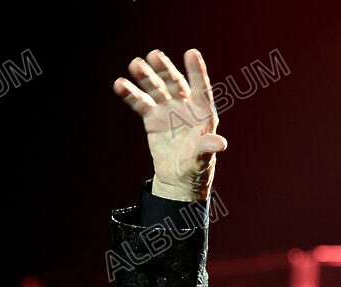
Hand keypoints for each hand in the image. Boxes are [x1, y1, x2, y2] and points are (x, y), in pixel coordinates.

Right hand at [113, 49, 226, 200]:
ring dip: (146, 77)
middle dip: (165, 69)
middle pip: (175, 83)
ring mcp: (167, 111)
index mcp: (202, 113)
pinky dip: (131, 94)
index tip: (191, 53)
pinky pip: (141, 104)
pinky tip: (120, 85)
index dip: (196, 71)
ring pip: (156, 90)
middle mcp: (185, 107)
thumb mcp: (203, 159)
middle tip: (153, 55)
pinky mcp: (152, 119)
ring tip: (134, 64)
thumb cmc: (196, 168)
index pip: (201, 88)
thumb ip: (208, 147)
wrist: (178, 179)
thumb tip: (220, 143)